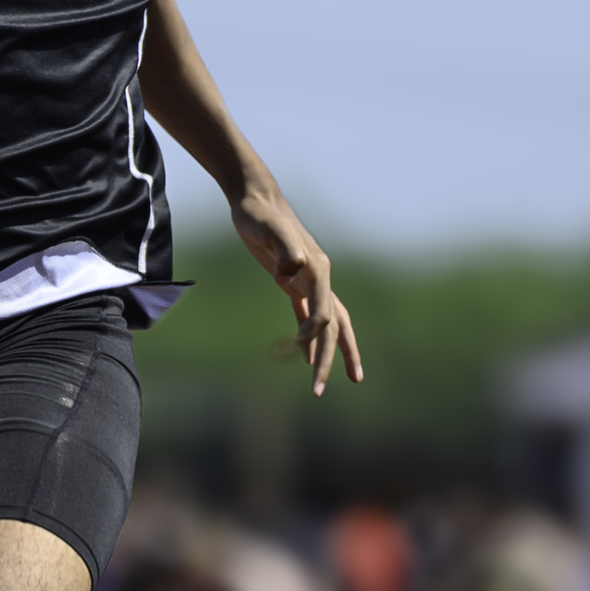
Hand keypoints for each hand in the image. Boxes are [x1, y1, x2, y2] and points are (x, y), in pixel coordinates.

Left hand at [230, 187, 362, 396]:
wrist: (254, 199)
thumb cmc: (260, 214)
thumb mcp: (269, 228)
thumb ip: (285, 248)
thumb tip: (291, 272)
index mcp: (319, 271)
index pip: (325, 314)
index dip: (315, 337)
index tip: (299, 352)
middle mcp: (319, 278)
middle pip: (335, 327)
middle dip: (332, 359)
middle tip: (322, 390)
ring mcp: (308, 281)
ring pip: (326, 325)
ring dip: (328, 353)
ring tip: (327, 382)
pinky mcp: (293, 282)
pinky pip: (305, 317)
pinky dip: (306, 339)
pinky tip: (304, 359)